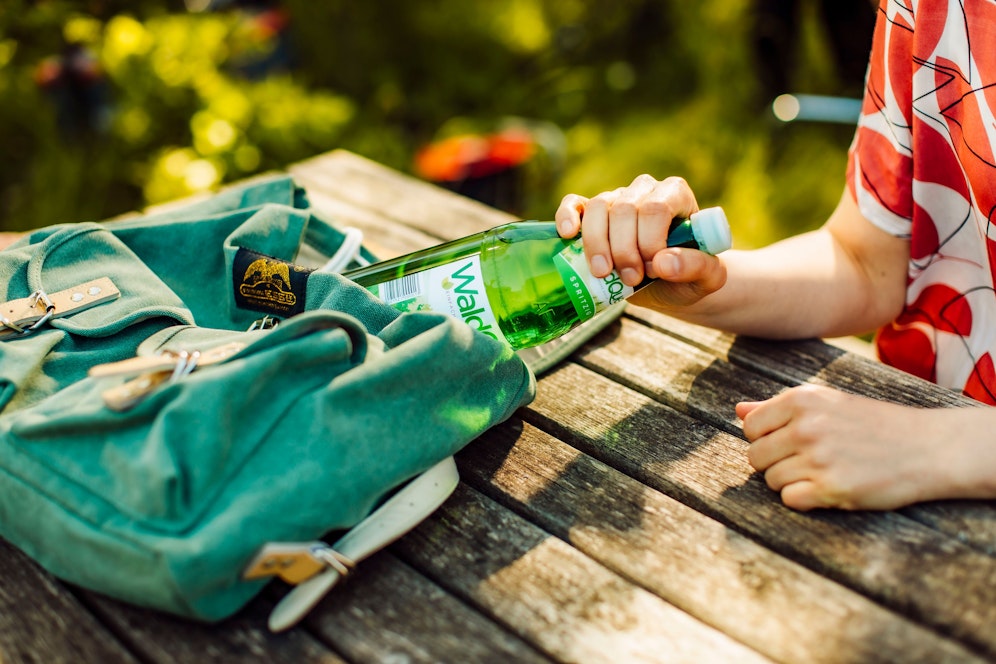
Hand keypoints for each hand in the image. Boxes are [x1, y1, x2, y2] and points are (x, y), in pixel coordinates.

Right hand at [555, 174, 725, 308]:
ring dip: (597, 244)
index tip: (653, 270)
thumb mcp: (707, 278)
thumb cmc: (690, 276)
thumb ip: (697, 267)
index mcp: (676, 195)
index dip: (650, 241)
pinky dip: (568, 216)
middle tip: (631, 280)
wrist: (669, 285)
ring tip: (604, 273)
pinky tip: (568, 235)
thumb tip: (663, 262)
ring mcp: (617, 198)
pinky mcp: (592, 213)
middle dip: (624, 250)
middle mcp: (645, 189)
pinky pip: (575, 203)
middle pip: (625, 209)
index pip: (656, 207)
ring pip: (598, 208)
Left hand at [738, 384, 995, 510]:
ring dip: (790, 482)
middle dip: (774, 464)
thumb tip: (738, 410)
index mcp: (801, 400)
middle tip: (807, 462)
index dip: (765, 439)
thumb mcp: (827, 403)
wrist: (929, 447)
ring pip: (770, 480)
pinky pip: (789, 500)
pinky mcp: (831, 488)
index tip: (790, 442)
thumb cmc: (874, 424)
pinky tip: (827, 489)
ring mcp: (818, 458)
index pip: (750, 427)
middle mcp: (805, 426)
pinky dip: (803, 500)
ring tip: (822, 473)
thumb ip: (778, 407)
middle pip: (755, 456)